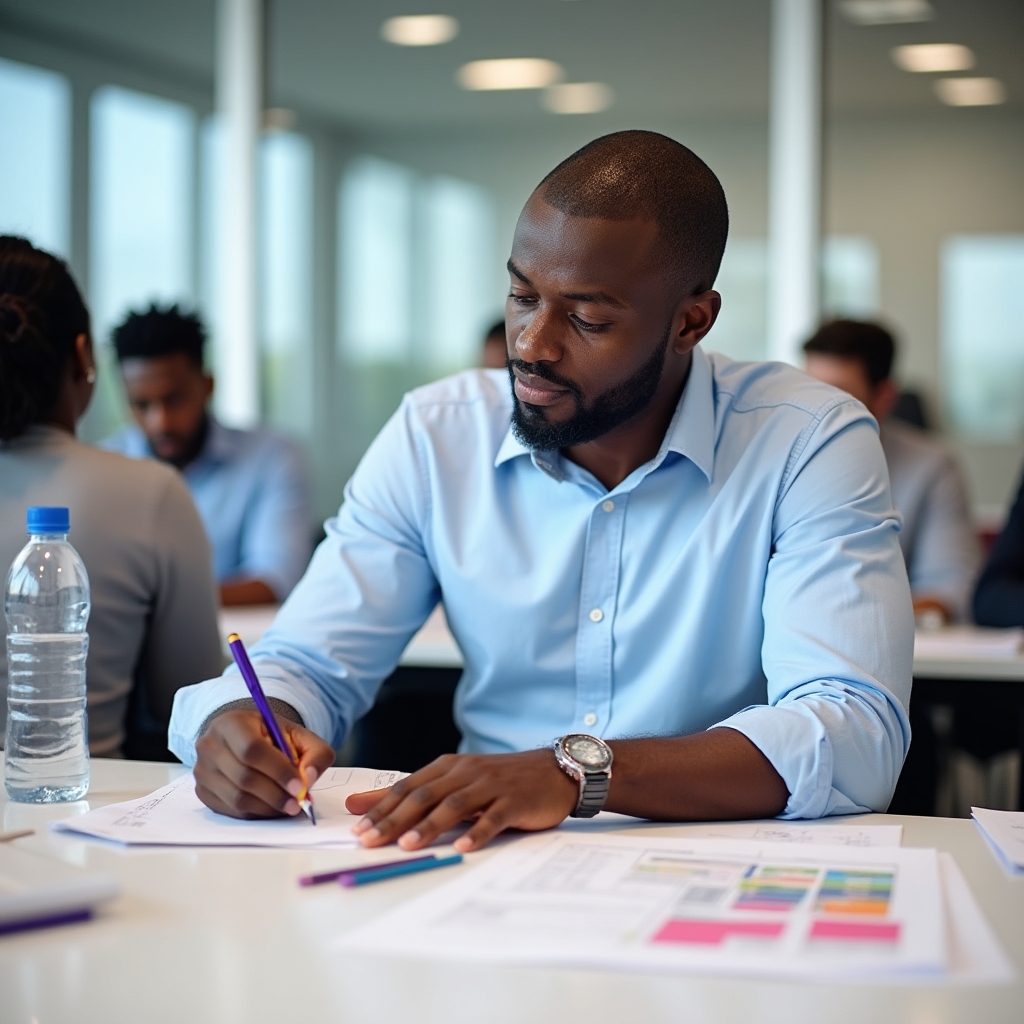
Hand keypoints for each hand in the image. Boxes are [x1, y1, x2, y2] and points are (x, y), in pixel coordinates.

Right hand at [194, 710, 334, 818]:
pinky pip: (231, 809)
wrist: (243, 738)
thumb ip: (314, 753)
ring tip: (288, 806)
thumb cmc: (271, 736)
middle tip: (297, 802)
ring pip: (237, 798)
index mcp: (232, 723)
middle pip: (244, 777)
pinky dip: (255, 812)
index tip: (300, 786)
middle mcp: (210, 745)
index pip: (252, 749)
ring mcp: (202, 770)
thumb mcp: (298, 735)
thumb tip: (309, 778)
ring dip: (267, 806)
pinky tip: (271, 807)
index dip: (278, 770)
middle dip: (276, 794)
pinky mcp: (203, 791)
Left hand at [345, 749, 578, 852]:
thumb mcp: (456, 781)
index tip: (356, 830)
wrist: (553, 770)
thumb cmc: (500, 780)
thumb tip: (363, 805)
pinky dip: (477, 832)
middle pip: (424, 796)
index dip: (380, 808)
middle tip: (370, 840)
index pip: (407, 788)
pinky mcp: (515, 800)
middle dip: (394, 819)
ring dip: (429, 826)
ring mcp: (491, 785)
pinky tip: (463, 847)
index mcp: (448, 767)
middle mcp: (466, 772)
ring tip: (407, 845)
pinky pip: (494, 818)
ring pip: (454, 805)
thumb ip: (414, 792)